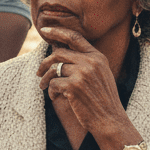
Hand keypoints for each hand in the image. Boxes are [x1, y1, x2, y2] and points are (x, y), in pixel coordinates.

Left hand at [36, 26, 138, 149]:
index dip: (57, 31)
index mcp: (98, 56)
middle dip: (45, 63)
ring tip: (45, 87)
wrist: (110, 120)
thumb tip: (58, 50)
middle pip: (59, 53)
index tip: (44, 29)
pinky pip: (53, 83)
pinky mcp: (74, 86)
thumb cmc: (103, 99)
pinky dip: (51, 91)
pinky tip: (56, 97)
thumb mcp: (100, 74)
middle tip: (39, 72)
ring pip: (54, 69)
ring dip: (46, 79)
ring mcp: (82, 73)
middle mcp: (91, 62)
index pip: (74, 37)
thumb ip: (85, 61)